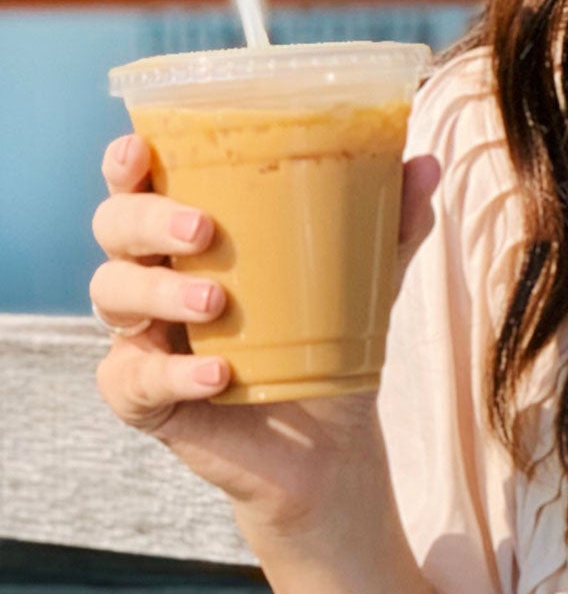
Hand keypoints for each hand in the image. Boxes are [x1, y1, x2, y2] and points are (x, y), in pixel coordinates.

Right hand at [89, 130, 439, 544]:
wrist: (329, 445)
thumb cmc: (329, 346)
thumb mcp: (366, 282)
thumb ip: (390, 226)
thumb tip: (428, 164)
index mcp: (187, 236)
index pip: (136, 184)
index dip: (125, 163)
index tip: (141, 148)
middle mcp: (152, 277)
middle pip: (114, 229)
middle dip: (147, 221)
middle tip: (204, 231)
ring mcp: (140, 337)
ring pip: (112, 294)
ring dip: (160, 293)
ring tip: (217, 303)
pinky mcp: (142, 397)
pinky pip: (133, 378)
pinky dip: (174, 372)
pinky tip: (218, 374)